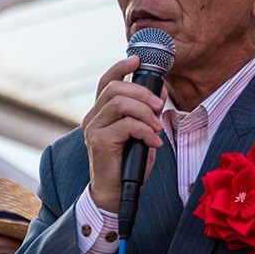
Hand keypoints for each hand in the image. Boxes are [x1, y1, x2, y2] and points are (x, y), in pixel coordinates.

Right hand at [83, 54, 164, 211]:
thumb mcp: (141, 134)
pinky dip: (145, 131)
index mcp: (100, 113)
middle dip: (142, 93)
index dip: (120, 67)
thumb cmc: (128, 165)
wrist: (115, 194)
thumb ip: (146, 114)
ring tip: (157, 128)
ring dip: (145, 112)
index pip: (106, 82)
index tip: (137, 59)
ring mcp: (93, 129)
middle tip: (160, 106)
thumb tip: (161, 94)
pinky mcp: (99, 142)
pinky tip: (153, 143)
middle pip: (115, 89)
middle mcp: (92, 118)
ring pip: (120, 104)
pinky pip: (126, 125)